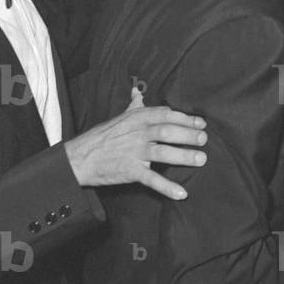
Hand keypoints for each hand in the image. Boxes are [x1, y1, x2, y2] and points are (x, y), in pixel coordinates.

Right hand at [64, 92, 206, 199]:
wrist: (79, 158)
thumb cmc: (103, 136)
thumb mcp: (120, 117)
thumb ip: (134, 105)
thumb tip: (137, 91)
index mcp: (138, 118)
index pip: (167, 114)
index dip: (186, 118)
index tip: (201, 123)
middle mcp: (138, 133)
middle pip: (167, 131)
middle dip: (188, 135)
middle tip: (204, 140)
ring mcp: (134, 152)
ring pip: (163, 153)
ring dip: (184, 156)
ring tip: (201, 159)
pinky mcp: (129, 171)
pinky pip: (151, 179)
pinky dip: (166, 187)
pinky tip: (181, 193)